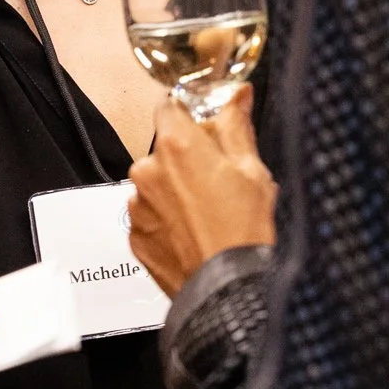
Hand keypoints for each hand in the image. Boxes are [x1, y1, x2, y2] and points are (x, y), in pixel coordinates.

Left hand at [128, 85, 278, 296]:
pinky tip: (196, 232)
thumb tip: (236, 96)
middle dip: (189, 158)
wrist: (228, 292)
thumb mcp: (253, 171)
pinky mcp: (135, 235)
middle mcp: (148, 171)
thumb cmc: (244, 235)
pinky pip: (150, 215)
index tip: (207, 126)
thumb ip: (236, 125)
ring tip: (210, 213)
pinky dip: (168, 219)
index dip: (192, 115)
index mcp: (177, 145)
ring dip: (177, 190)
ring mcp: (138, 206)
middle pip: (166, 147)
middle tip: (222, 179)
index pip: (171, 105)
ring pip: (157, 183)